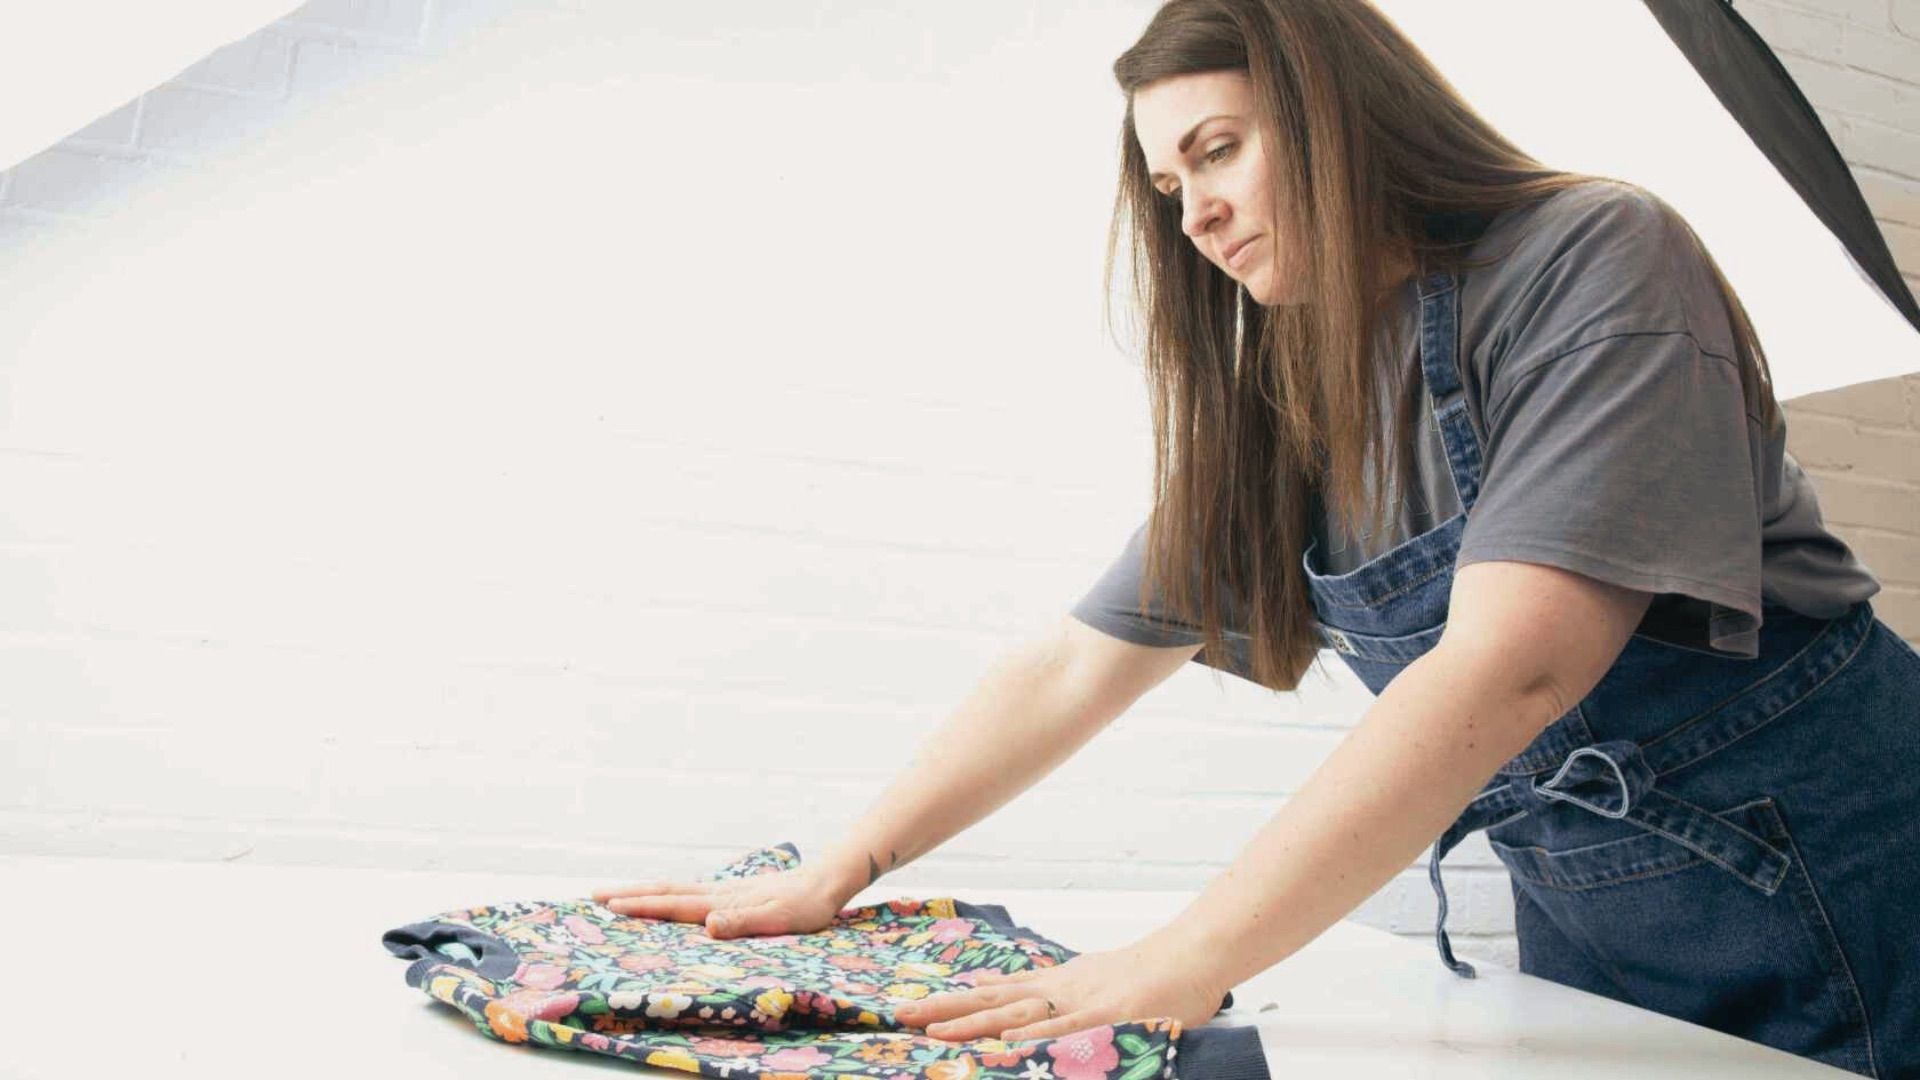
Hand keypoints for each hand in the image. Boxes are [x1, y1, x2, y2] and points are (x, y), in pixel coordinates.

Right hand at [591, 863, 849, 939]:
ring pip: (674, 890)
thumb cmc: (805, 906)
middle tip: (594, 896)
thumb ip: (744, 921)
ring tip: (616, 895)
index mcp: (723, 901)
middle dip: (629, 895)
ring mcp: (723, 891)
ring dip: (643, 892)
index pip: (674, 904)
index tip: (609, 907)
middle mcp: (717, 894)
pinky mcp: (731, 894)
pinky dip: (666, 894)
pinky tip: (663, 898)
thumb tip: (708, 923)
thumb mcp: (779, 919)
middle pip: (665, 892)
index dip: (642, 906)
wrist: (825, 881)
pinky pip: (688, 893)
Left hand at [893, 928, 1227, 1042]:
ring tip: (935, 1034)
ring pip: (1016, 1015)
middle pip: (991, 1002)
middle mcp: (1058, 989)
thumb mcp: (1092, 981)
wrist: (1190, 956)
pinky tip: (1006, 1043)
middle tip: (903, 1017)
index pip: (994, 992)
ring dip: (974, 1025)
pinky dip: (1035, 1036)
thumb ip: (1057, 994)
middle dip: (946, 1013)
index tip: (916, 1008)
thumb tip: (1022, 1006)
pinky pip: (1065, 1030)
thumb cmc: (1147, 974)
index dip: (954, 1002)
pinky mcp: (1105, 1017)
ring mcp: (1079, 1002)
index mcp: (1055, 983)